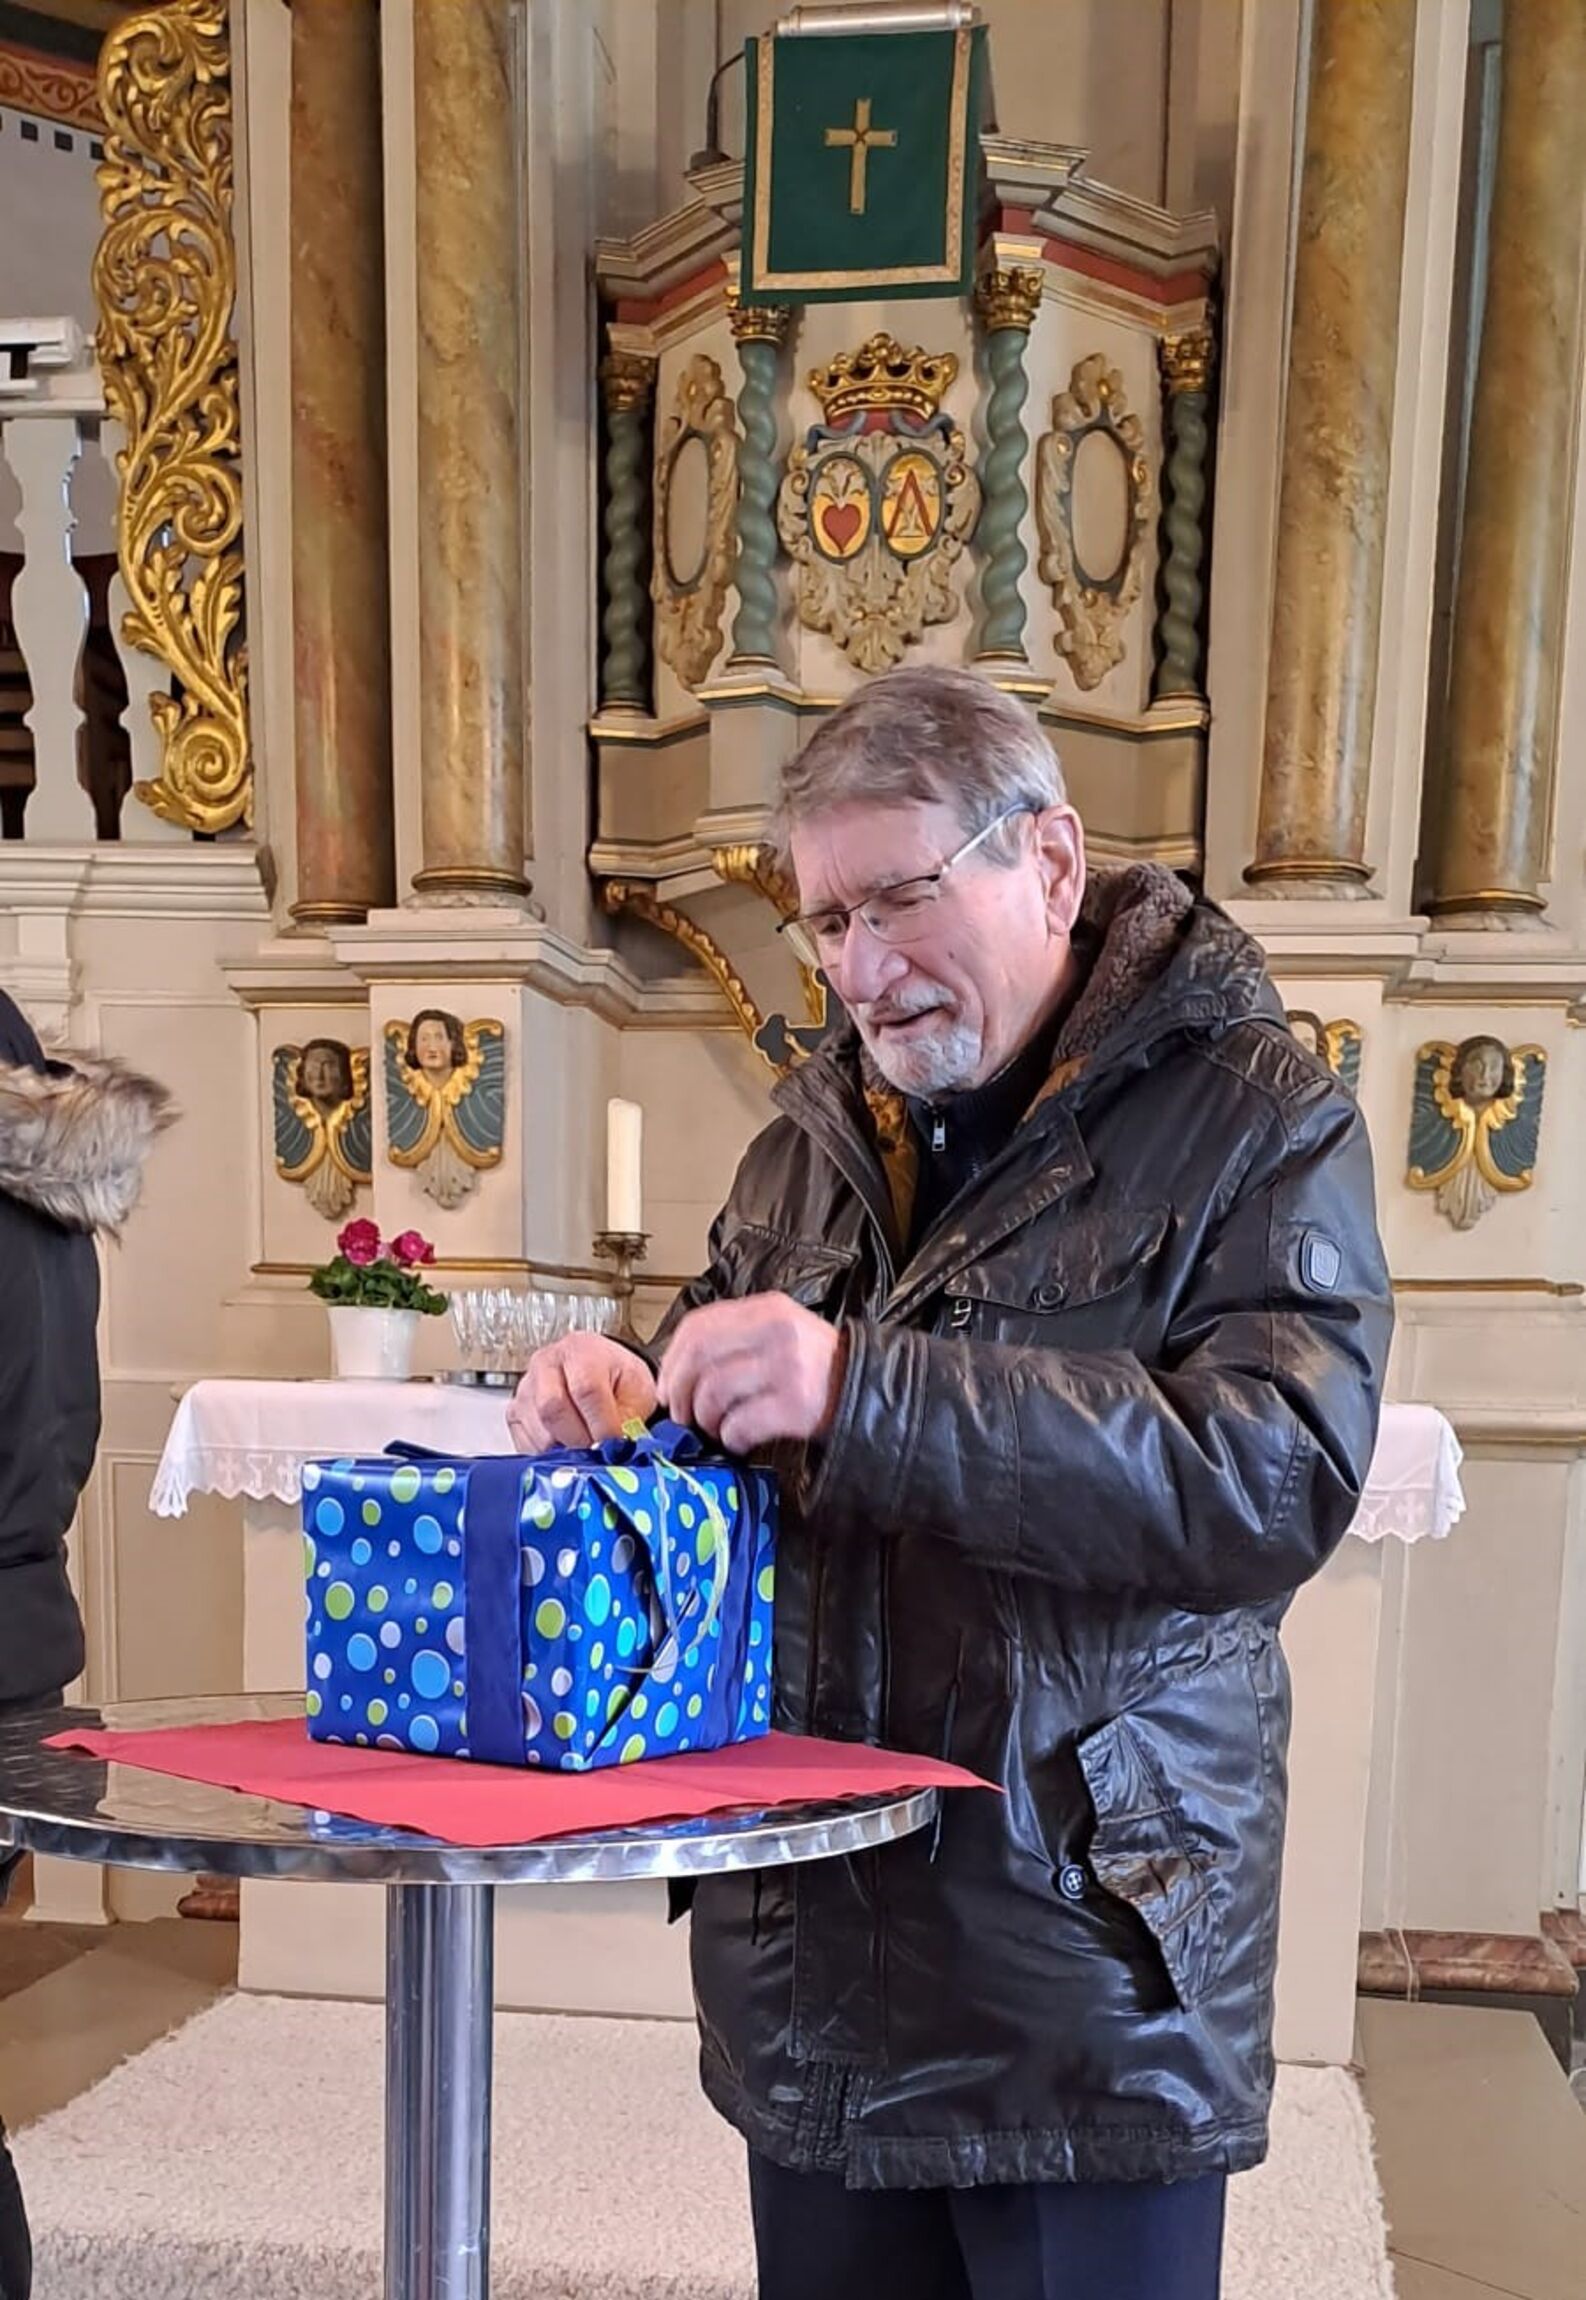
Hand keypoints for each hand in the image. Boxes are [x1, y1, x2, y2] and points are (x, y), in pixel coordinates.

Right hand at [508, 1334, 658, 1451]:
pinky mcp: (515, 1413)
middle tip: (599, 1453)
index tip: (616, 1444)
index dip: (602, 1424)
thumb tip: (615, 1449)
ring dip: (565, 1451)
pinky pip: (527, 1445)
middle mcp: (546, 1364)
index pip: (586, 1389)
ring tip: (587, 1450)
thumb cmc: (618, 1380)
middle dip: (580, 1440)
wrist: (601, 1374)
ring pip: (539, 1432)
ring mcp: (526, 1388)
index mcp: (581, 1350)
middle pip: (553, 1409)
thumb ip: (628, 1419)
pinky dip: (549, 1457)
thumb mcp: (637, 1391)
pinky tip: (568, 1448)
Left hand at [657, 1293, 845, 1455]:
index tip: (666, 1384)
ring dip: (705, 1419)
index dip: (672, 1359)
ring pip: (713, 1392)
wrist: (869, 1389)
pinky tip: (739, 1439)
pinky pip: (740, 1424)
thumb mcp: (781, 1332)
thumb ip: (737, 1338)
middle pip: (699, 1357)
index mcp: (767, 1309)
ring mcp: (787, 1368)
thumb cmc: (819, 1367)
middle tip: (681, 1413)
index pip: (698, 1325)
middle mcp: (776, 1332)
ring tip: (716, 1427)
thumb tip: (678, 1370)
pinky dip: (731, 1438)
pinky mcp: (796, 1406)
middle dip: (679, 1391)